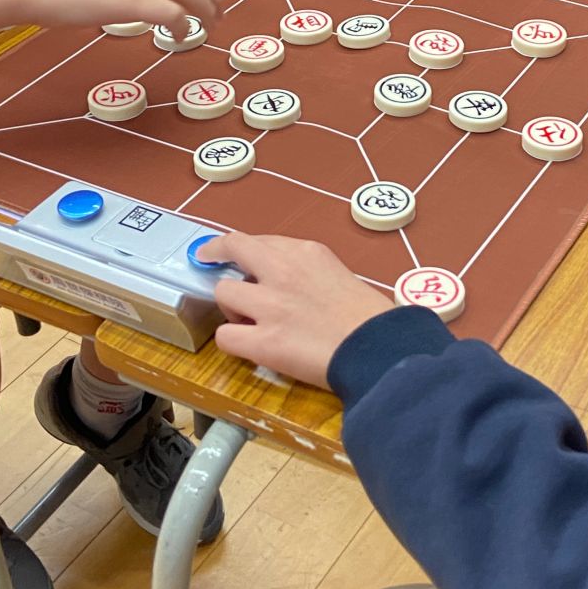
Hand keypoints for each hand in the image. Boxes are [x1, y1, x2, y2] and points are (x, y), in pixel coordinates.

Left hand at [208, 234, 394, 387]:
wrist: (380, 348)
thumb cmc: (373, 317)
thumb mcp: (341, 275)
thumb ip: (311, 273)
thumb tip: (293, 285)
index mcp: (307, 253)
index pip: (264, 240)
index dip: (245, 247)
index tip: (234, 250)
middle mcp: (283, 270)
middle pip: (234, 246)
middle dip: (216, 250)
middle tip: (207, 258)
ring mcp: (270, 305)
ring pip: (223, 291)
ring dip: (230, 306)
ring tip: (246, 321)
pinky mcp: (264, 341)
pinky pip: (224, 337)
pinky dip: (231, 341)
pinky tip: (248, 346)